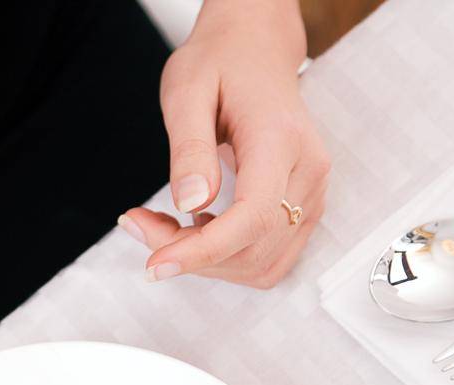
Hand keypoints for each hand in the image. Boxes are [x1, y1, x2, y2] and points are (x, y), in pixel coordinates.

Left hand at [118, 0, 328, 288]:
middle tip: (141, 223)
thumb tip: (191, 203)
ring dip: (207, 262)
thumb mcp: (187, 90)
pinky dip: (225, 258)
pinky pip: (267, 256)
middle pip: (252, 249)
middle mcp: (308, 172)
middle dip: (191, 254)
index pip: (252, 218)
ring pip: (262, 264)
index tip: (155, 264)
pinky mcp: (303, 207)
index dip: (202, 251)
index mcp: (281, 140)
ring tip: (164, 225)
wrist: (256, 51)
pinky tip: (194, 228)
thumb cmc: (220, 63)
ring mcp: (312, 193)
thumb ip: (189, 148)